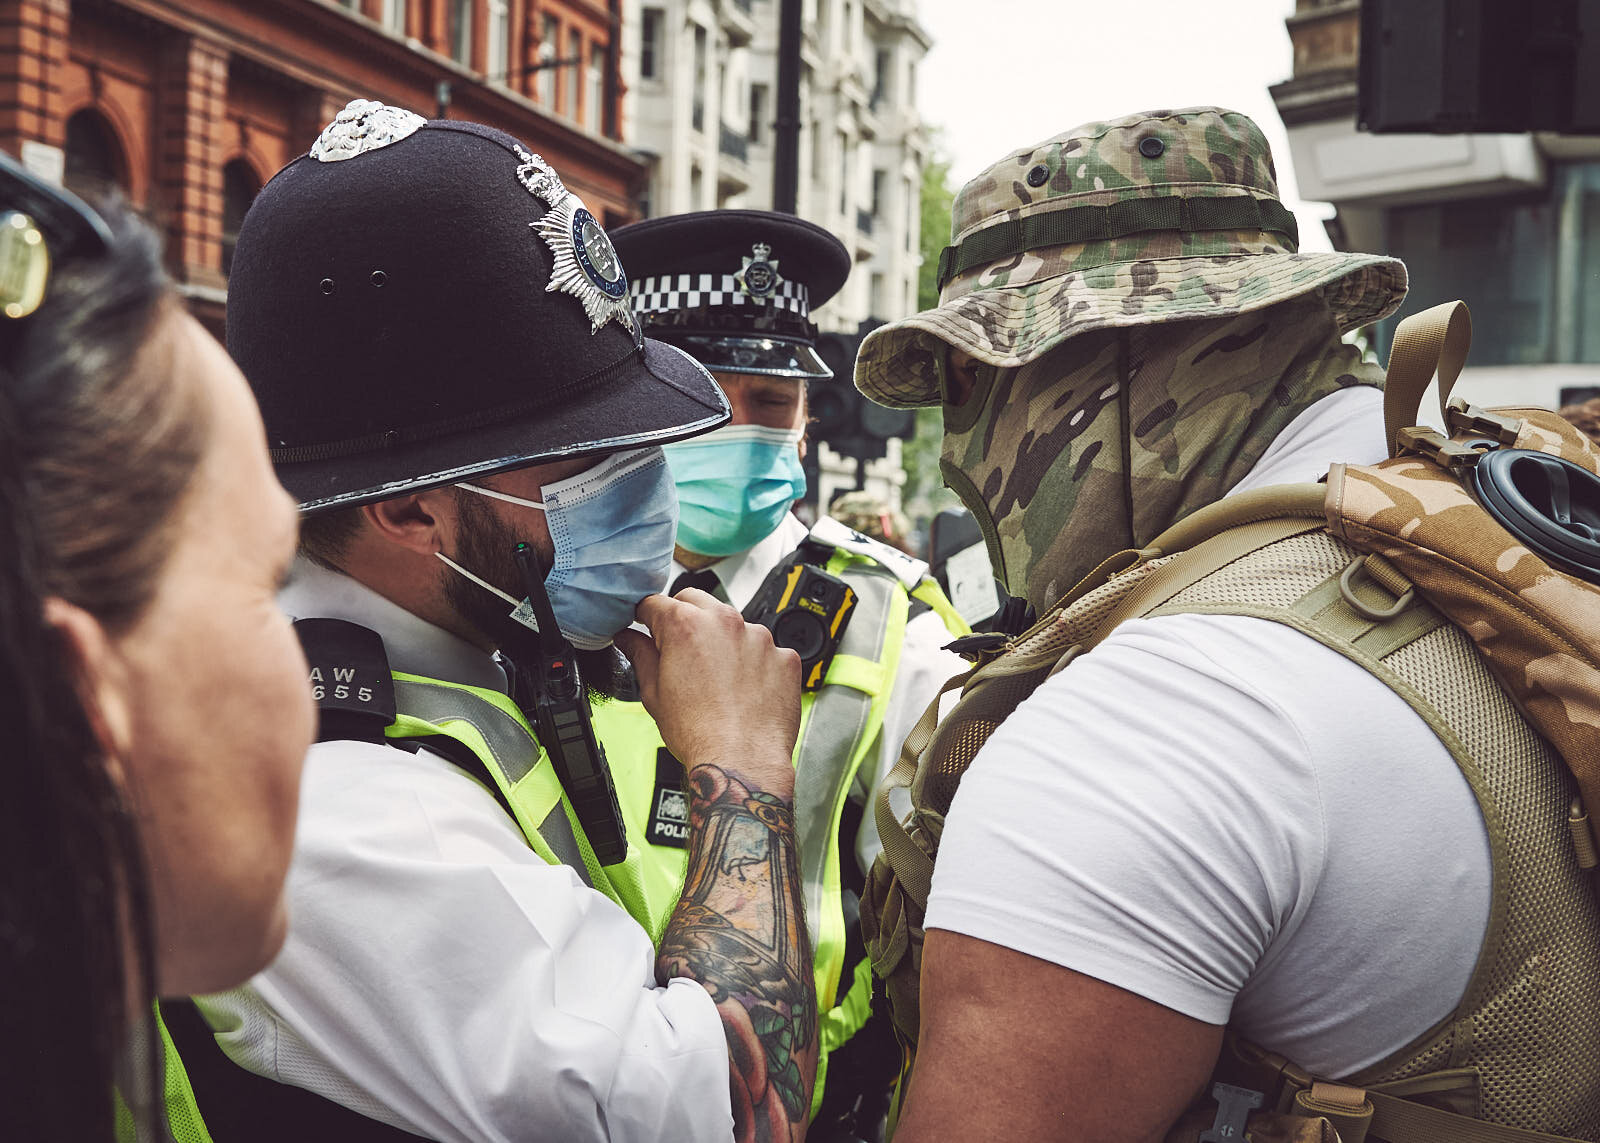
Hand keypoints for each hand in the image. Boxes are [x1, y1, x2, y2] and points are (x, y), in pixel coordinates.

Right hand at [616, 589, 800, 785]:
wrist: (742, 762)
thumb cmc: (699, 734)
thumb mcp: (654, 693)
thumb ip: (641, 656)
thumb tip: (630, 640)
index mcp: (686, 626)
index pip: (656, 603)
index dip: (646, 616)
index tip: (646, 626)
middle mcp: (725, 623)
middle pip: (696, 602)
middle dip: (683, 618)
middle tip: (678, 649)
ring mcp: (760, 638)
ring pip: (733, 625)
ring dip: (722, 641)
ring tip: (716, 680)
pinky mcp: (784, 657)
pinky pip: (765, 650)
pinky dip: (754, 663)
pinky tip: (744, 690)